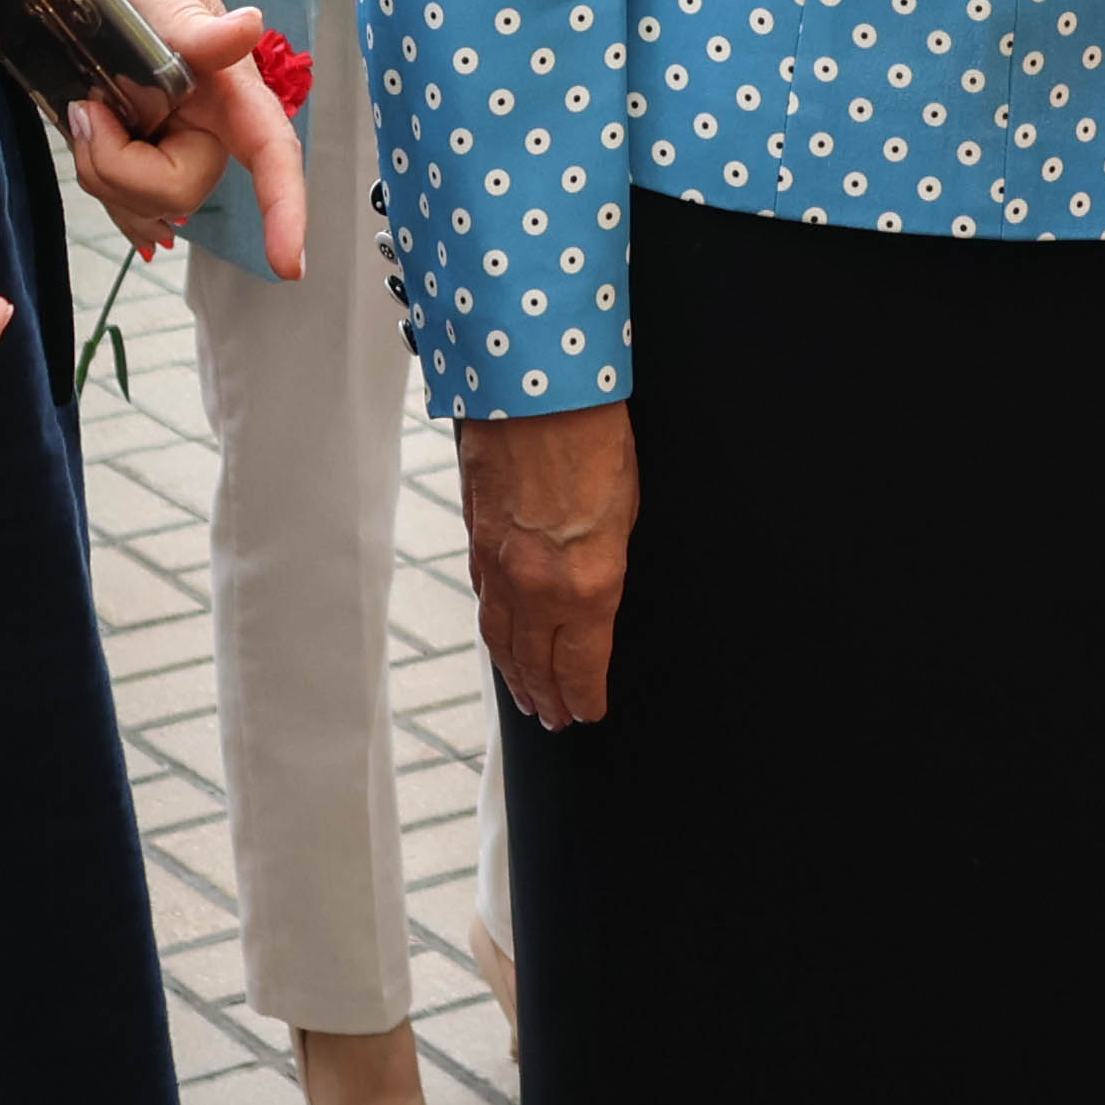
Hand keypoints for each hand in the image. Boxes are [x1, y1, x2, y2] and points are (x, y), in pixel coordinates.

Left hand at [47, 0, 313, 281]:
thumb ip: (199, 29)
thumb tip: (248, 27)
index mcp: (228, 89)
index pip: (270, 153)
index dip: (284, 207)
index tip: (288, 263)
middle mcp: (205, 123)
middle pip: (182, 190)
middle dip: (122, 169)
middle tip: (88, 110)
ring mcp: (167, 141)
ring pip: (143, 204)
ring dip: (99, 167)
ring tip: (83, 106)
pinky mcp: (133, 151)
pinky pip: (122, 204)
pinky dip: (99, 182)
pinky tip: (89, 142)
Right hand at [459, 405, 638, 730]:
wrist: (534, 385)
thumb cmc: (593, 433)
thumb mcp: (627, 508)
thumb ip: (608, 561)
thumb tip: (598, 589)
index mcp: (588, 584)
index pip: (583, 665)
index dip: (585, 696)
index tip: (589, 711)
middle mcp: (537, 586)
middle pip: (538, 664)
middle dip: (549, 697)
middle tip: (556, 719)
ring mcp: (499, 566)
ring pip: (504, 642)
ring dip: (517, 676)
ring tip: (529, 699)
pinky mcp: (476, 540)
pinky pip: (485, 603)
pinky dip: (495, 634)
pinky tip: (501, 643)